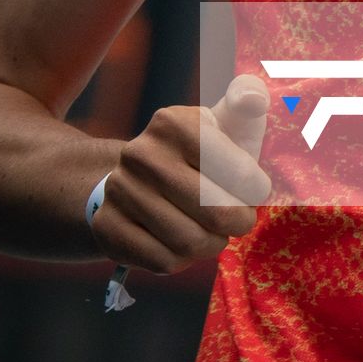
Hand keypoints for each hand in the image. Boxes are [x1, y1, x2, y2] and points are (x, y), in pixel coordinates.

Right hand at [90, 75, 271, 274]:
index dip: (255, 190)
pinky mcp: (107, 226)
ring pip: (190, 242)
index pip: (238, 172)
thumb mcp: (226, 121)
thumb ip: (248, 100)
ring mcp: (119, 190)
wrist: (140, 178)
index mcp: (174, 122)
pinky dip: (184, 259)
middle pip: (216, 212)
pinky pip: (164, 261)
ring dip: (212, 243)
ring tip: (211, 229)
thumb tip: (253, 99)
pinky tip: (182, 240)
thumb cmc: (204, 150)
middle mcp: (141, 153)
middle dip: (238, 222)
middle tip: (238, 218)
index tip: (253, 189)